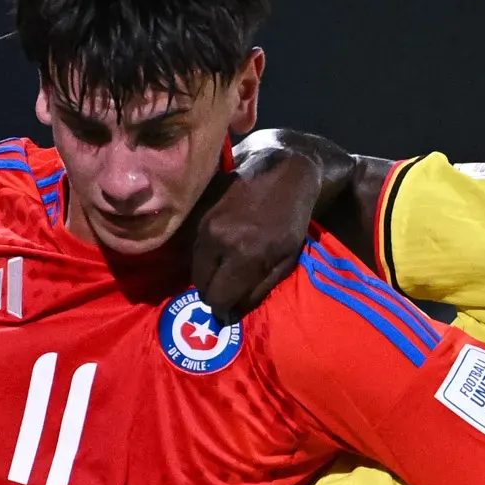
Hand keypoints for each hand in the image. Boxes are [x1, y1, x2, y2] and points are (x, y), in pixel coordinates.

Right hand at [190, 142, 326, 321]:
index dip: (222, 309)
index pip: (217, 297)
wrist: (283, 172)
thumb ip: (258, 290)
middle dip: (212, 292)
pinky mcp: (200, 213)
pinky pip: (193, 247)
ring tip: (223, 273)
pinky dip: (204, 256)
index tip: (228, 310)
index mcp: (245, 254)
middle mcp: (219, 239)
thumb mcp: (286, 261)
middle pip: (200, 284)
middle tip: (225, 292)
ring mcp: (206, 224)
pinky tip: (219, 254)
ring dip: (206, 274)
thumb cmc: (291, 219)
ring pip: (193, 265)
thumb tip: (233, 312)